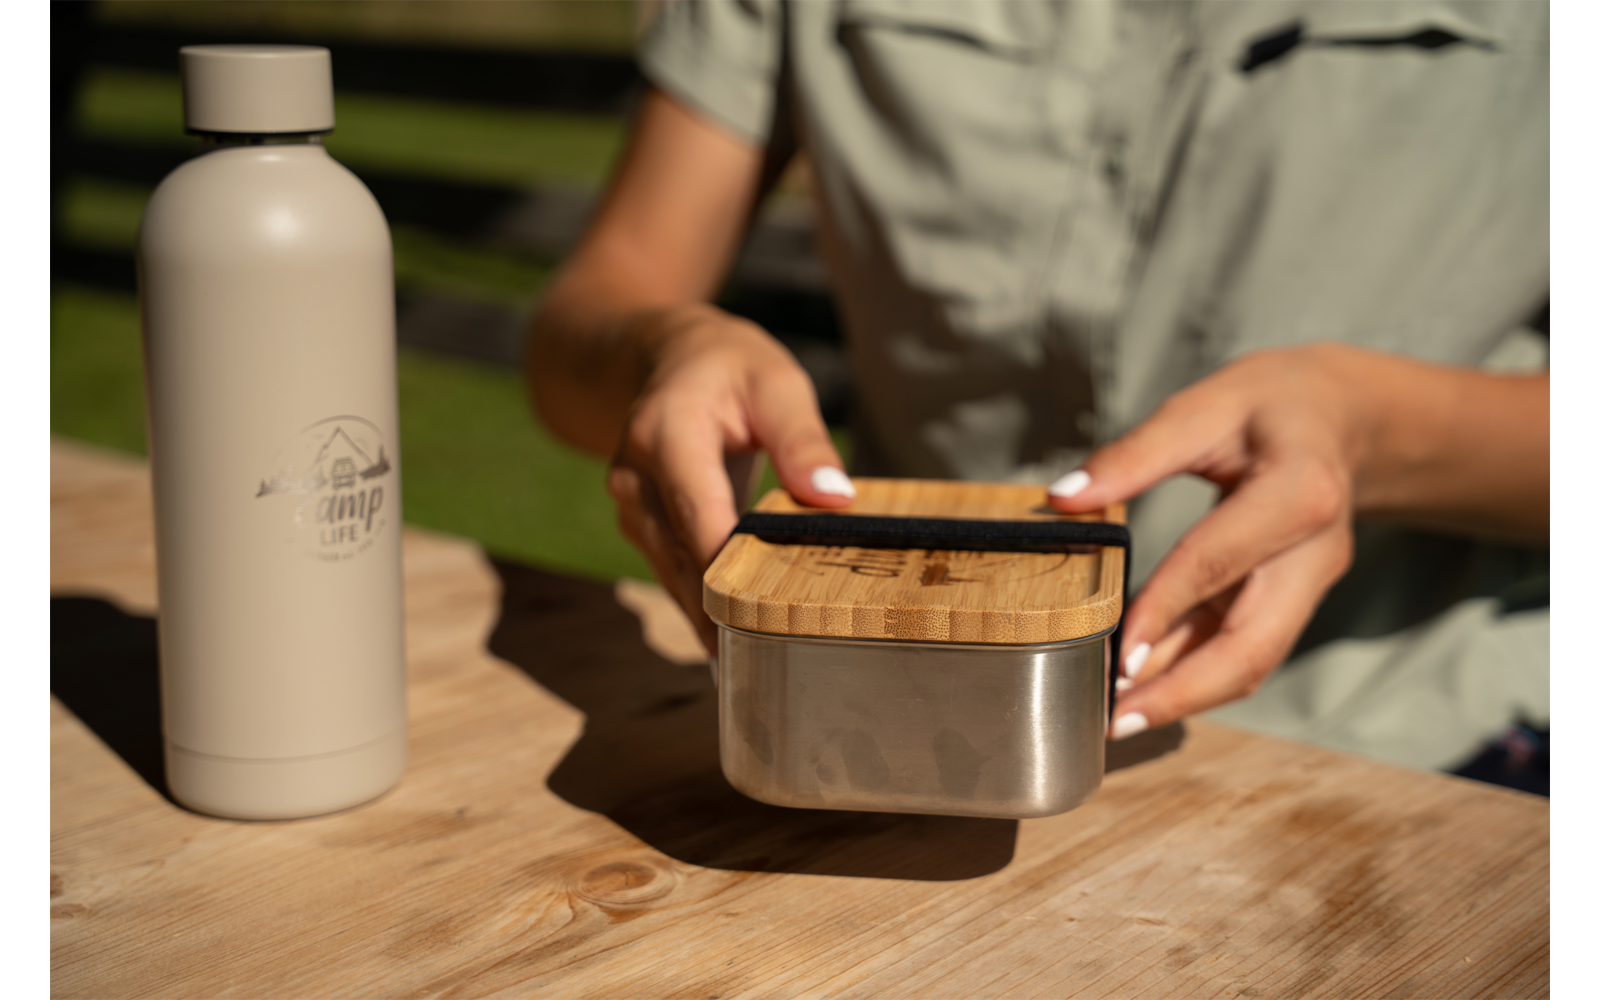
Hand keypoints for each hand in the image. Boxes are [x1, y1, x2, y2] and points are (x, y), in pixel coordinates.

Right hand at [606, 304, 853, 653]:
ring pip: (668, 571)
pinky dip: (698, 598)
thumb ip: (803, 439)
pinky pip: (668, 567)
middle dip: (716, 610)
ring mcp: (630, 502)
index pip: (698, 516)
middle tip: (759, 664)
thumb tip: (835, 496)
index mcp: (666, 433)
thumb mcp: (777, 384)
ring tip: (748, 664)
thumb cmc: (729, 368)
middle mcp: (634, 474)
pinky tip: (730, 637)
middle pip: (677, 557)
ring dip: (705, 613)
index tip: (758, 621)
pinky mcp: (638, 522)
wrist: (668, 356)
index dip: (725, 572)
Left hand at [1048, 346, 1366, 738]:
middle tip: (1116, 720)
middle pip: (1254, 643)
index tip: (1117, 655)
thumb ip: (1136, 453)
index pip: (1219, 563)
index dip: (1166, 611)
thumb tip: (1062, 498)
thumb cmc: (1270, 404)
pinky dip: (1196, 672)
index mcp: (1300, 493)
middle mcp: (1316, 552)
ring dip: (1188, 695)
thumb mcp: (1204, 406)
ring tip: (1118, 718)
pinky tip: (1144, 688)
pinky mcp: (1293, 599)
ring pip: (1253, 659)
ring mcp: (1310, 584)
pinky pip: (1246, 646)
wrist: (1347, 416)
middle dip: (1185, 691)